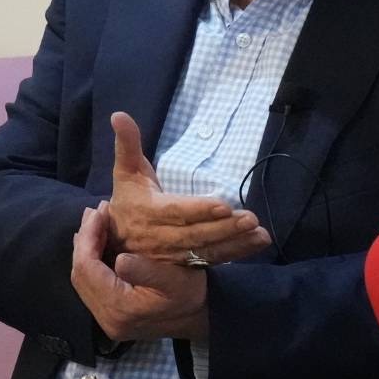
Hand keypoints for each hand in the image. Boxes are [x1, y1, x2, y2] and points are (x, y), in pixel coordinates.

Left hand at [72, 201, 209, 341]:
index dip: (88, 238)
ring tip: (94, 224)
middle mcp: (107, 318)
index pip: (88, 269)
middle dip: (84, 241)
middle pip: (80, 275)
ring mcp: (106, 319)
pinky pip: (91, 286)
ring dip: (86, 250)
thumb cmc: (191, 295)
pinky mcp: (110, 316)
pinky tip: (99, 244)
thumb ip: (146, 271)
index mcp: (120, 308)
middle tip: (95, 213)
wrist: (201, 317)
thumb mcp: (176, 280)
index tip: (99, 212)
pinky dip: (92, 262)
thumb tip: (118, 258)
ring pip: (83, 280)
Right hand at [108, 110, 270, 265]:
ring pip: (206, 249)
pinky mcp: (186, 262)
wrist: (118, 239)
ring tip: (259, 234)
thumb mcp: (126, 172)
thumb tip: (119, 115)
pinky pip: (212, 258)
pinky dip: (237, 251)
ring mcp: (174, 253)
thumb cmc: (129, 199)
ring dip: (235, 242)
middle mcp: (161, 236)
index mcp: (148, 211)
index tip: (223, 204)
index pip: (176, 211)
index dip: (199, 210)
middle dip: (224, 228)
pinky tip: (258, 242)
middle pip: (195, 234)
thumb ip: (127, 144)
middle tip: (250, 219)